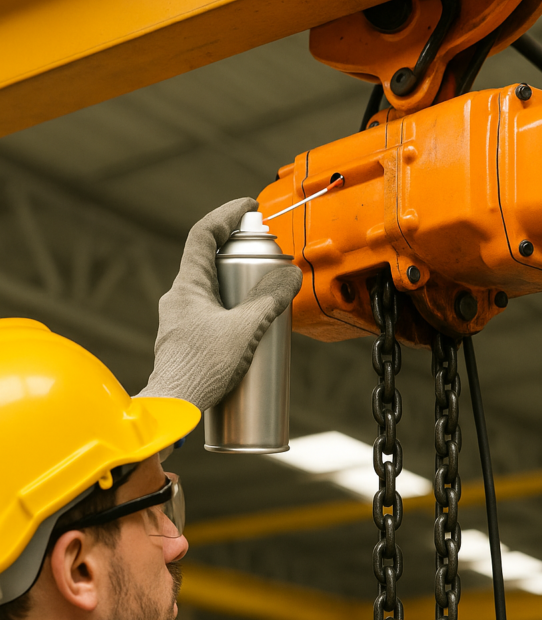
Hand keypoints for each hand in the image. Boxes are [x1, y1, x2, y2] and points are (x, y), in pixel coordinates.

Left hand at [137, 197, 302, 411]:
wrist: (173, 410)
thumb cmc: (200, 370)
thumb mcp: (245, 329)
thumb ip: (270, 299)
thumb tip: (290, 274)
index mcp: (187, 286)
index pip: (203, 234)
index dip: (227, 215)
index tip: (249, 208)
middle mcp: (178, 300)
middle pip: (210, 264)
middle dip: (240, 258)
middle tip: (267, 261)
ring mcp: (179, 324)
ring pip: (211, 296)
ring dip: (237, 293)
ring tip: (264, 304)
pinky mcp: (185, 346)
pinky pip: (210, 321)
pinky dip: (231, 320)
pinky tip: (249, 338)